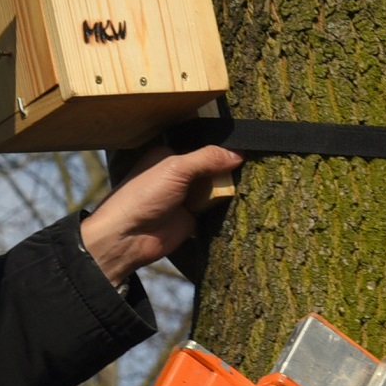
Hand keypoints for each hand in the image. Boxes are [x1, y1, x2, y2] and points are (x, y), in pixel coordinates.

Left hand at [79, 145, 243, 285]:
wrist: (128, 238)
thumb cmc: (143, 197)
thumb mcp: (176, 169)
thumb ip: (207, 158)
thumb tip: (238, 153)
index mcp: (170, 156)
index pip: (203, 147)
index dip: (223, 148)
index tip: (249, 146)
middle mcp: (179, 176)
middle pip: (213, 169)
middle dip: (230, 170)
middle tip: (258, 166)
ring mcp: (187, 198)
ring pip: (216, 191)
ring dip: (230, 191)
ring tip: (257, 184)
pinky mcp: (193, 220)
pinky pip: (215, 213)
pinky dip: (227, 212)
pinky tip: (248, 205)